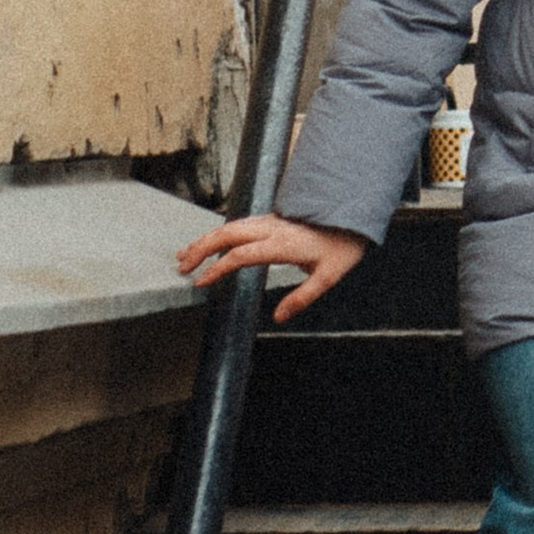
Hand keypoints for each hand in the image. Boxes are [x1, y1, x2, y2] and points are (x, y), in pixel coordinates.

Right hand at [176, 211, 367, 325]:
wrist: (353, 215)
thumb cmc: (342, 246)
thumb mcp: (328, 276)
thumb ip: (302, 297)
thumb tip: (278, 317)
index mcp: (282, 243)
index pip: (240, 254)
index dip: (218, 268)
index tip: (201, 282)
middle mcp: (272, 227)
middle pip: (227, 233)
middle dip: (200, 249)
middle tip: (181, 267)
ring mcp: (271, 220)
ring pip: (230, 226)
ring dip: (206, 240)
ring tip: (185, 255)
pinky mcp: (272, 218)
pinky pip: (239, 223)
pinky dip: (220, 233)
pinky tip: (211, 242)